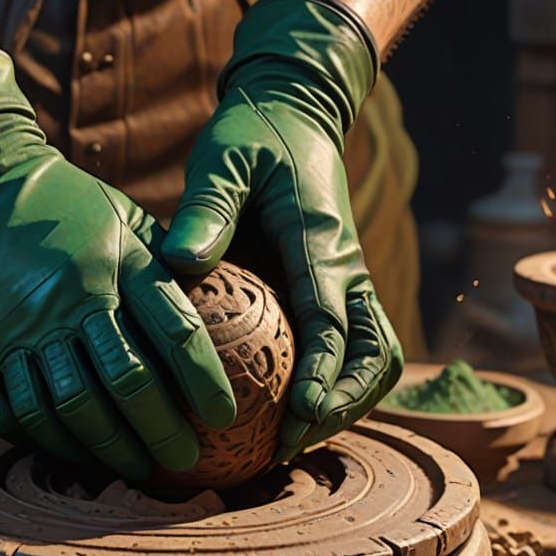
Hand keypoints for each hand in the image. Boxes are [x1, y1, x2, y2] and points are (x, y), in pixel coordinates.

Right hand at [0, 49, 235, 479]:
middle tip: (184, 460)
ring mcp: (19, 327)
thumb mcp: (130, 222)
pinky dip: (43, 439)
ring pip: (68, 408)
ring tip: (133, 466)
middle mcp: (71, 299)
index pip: (175, 333)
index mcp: (119, 264)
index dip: (205, 382)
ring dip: (106, 448)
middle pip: (125, 382)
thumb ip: (166, 271)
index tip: (225, 419)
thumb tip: (220, 321)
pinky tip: (70, 450)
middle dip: (161, 431)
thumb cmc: (74, 208)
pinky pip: (11, 411)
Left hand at [162, 0, 402, 459]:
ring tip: (286, 442)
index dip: (324, 374)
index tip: (299, 414)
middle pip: (374, 354)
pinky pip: (346, 343)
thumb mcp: (222, 159)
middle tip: (287, 445)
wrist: (292, 110)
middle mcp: (345, 267)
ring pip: (371, 356)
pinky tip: (279, 409)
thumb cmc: (253, 135)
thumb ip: (207, 208)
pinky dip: (329, 381)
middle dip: (343, 406)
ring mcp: (344, 278)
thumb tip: (181, 263)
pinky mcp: (329, 284)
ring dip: (343, 402)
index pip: (336, 321)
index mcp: (321, 241)